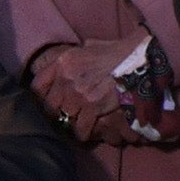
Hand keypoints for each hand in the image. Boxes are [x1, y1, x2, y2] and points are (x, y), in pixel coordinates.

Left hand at [28, 38, 144, 145]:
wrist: (141, 58)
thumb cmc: (118, 51)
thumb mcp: (91, 46)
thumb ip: (76, 56)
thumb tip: (70, 63)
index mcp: (63, 62)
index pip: (38, 86)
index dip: (40, 98)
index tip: (45, 105)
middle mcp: (66, 78)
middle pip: (49, 106)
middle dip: (55, 115)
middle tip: (62, 120)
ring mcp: (79, 94)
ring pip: (64, 120)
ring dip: (70, 125)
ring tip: (75, 129)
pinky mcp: (94, 107)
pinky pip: (81, 128)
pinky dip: (84, 133)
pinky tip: (88, 134)